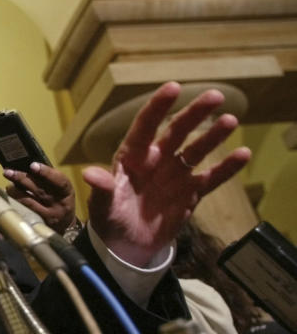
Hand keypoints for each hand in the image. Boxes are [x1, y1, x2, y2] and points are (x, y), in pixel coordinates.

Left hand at [3, 162, 76, 233]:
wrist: (65, 224)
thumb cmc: (59, 200)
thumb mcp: (60, 189)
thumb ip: (48, 178)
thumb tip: (27, 166)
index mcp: (66, 192)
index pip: (59, 181)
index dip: (46, 172)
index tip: (33, 165)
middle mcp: (58, 204)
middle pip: (39, 189)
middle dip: (22, 178)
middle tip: (9, 172)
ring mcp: (48, 214)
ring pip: (28, 201)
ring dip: (15, 191)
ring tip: (8, 185)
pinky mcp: (38, 222)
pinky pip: (24, 210)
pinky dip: (16, 201)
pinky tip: (10, 196)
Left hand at [82, 82, 250, 266]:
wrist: (126, 246)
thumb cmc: (109, 220)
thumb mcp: (103, 206)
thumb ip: (102, 189)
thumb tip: (90, 174)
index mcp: (132, 158)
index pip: (145, 127)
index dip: (158, 107)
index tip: (173, 87)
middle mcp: (156, 160)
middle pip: (177, 132)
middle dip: (194, 113)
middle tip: (215, 95)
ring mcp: (175, 176)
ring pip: (196, 150)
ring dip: (213, 136)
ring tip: (230, 120)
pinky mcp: (190, 194)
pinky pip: (211, 177)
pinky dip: (227, 168)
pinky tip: (243, 153)